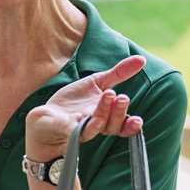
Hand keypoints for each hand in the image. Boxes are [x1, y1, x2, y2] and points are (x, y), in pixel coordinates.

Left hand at [25, 55, 145, 157]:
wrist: (47, 114)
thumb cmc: (74, 101)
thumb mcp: (97, 83)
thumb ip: (119, 73)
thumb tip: (142, 59)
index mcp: (107, 116)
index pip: (122, 125)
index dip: (131, 126)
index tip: (138, 120)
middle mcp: (96, 125)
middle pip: (112, 125)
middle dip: (119, 112)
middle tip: (122, 97)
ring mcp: (80, 127)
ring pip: (97, 126)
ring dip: (104, 112)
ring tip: (109, 95)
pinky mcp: (65, 128)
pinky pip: (76, 130)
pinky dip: (83, 126)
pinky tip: (88, 118)